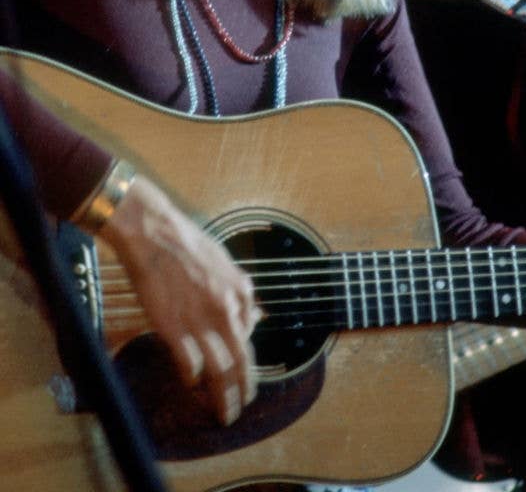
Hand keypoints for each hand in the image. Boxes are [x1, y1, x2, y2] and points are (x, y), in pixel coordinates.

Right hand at [101, 175, 259, 424]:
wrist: (153, 232)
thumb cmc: (185, 242)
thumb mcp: (224, 262)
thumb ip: (239, 291)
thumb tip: (252, 318)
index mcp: (240, 291)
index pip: (249, 337)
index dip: (247, 361)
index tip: (242, 374)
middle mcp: (226, 309)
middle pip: (241, 360)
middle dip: (244, 389)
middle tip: (242, 406)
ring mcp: (201, 320)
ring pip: (220, 370)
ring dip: (223, 396)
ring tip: (223, 412)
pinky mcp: (174, 328)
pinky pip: (190, 364)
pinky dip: (193, 378)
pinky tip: (191, 383)